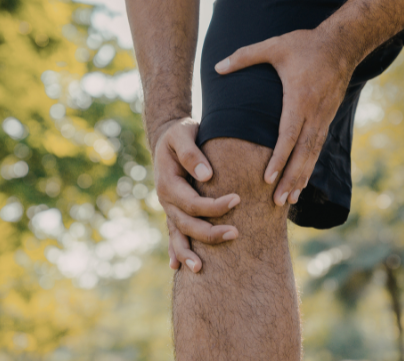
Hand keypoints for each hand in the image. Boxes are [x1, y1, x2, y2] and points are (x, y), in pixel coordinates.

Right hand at [151, 117, 240, 272]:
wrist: (168, 137)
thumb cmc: (180, 134)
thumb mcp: (183, 134)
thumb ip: (191, 153)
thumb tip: (207, 176)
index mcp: (168, 182)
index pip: (192, 202)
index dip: (214, 205)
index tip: (237, 199)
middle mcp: (166, 199)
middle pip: (186, 224)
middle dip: (210, 233)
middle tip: (236, 233)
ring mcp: (169, 208)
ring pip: (177, 235)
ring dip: (187, 253)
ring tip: (199, 269)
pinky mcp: (174, 212)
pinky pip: (172, 235)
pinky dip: (174, 251)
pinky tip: (177, 268)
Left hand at [215, 28, 353, 206]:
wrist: (343, 43)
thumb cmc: (305, 44)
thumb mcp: (274, 46)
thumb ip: (245, 57)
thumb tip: (217, 67)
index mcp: (299, 98)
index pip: (288, 135)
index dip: (278, 159)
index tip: (267, 179)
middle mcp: (314, 113)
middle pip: (302, 153)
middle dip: (290, 178)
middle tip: (278, 201)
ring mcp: (323, 117)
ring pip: (312, 154)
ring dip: (301, 178)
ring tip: (290, 201)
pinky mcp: (327, 118)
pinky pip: (318, 148)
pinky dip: (309, 167)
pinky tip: (301, 182)